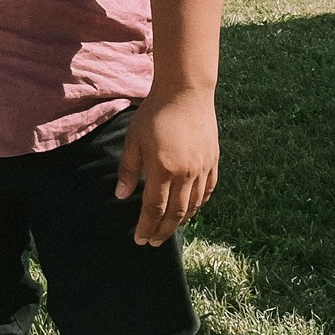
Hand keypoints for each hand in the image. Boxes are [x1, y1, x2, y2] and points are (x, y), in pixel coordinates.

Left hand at [115, 87, 218, 245]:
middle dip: (163, 231)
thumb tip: (121, 196)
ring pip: (193, 205)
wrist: (186, 92)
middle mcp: (186, 173)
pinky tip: (191, 210)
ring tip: (169, 230)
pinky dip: (199, 205)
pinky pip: (208, 191)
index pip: (154, 208)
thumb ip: (129, 170)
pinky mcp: (213, 161)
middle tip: (153, 242)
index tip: (139, 239)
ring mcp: (202, 168)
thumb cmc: (155, 113)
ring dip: (180, 221)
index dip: (146, 226)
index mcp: (163, 169)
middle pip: (175, 213)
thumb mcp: (134, 140)